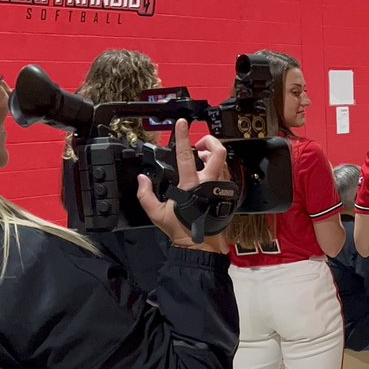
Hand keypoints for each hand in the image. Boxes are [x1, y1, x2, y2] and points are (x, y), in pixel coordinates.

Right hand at [138, 119, 229, 252]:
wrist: (201, 244)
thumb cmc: (181, 229)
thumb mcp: (157, 213)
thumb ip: (146, 194)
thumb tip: (142, 180)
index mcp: (190, 186)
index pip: (187, 156)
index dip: (184, 137)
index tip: (182, 124)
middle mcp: (208, 183)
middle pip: (217, 152)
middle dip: (210, 141)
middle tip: (200, 142)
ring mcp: (219, 187)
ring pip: (222, 161)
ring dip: (212, 155)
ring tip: (201, 158)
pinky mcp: (225, 193)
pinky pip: (224, 173)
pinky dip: (216, 167)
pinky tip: (207, 173)